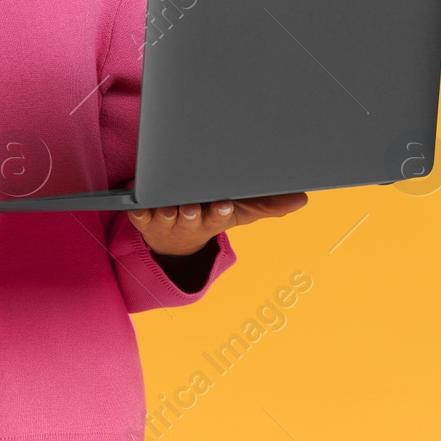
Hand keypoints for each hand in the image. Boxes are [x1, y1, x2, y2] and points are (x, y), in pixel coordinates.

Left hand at [127, 192, 308, 256]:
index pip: (218, 216)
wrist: (174, 241)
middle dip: (193, 212)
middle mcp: (189, 220)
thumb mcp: (238, 211)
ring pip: (165, 215)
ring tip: (167, 206)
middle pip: (191, 216)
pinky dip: (137, 209)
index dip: (219, 211)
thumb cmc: (210, 216)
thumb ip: (268, 204)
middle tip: (192, 207)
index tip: (222, 205)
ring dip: (166, 211)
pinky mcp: (142, 217)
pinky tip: (137, 203)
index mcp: (212, 218)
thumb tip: (303, 199)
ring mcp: (165, 219)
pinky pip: (137, 213)